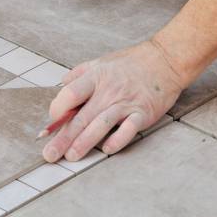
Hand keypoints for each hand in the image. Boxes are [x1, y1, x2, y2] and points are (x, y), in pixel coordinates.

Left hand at [43, 40, 185, 161]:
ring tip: (71, 156)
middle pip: (81, 116)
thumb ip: (79, 74)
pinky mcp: (143, 113)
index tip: (52, 122)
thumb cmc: (131, 63)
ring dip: (85, 142)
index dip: (57, 110)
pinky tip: (107, 150)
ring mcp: (126, 103)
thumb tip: (61, 86)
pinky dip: (118, 140)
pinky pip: (129, 129)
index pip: (70, 94)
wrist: (165, 60)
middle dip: (63, 138)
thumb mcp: (100, 62)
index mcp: (95, 77)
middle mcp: (108, 91)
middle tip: (50, 154)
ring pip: (101, 124)